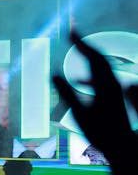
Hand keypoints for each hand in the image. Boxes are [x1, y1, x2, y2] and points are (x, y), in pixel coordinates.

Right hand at [52, 31, 137, 163]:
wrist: (121, 145)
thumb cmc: (100, 132)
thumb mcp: (80, 114)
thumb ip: (67, 93)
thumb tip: (53, 73)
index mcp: (105, 84)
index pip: (93, 56)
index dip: (81, 42)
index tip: (70, 30)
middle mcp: (112, 82)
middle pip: (99, 57)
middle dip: (84, 43)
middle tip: (71, 32)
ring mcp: (113, 89)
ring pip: (101, 66)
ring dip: (87, 56)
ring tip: (74, 49)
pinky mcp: (111, 96)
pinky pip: (99, 78)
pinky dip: (88, 73)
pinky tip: (77, 80)